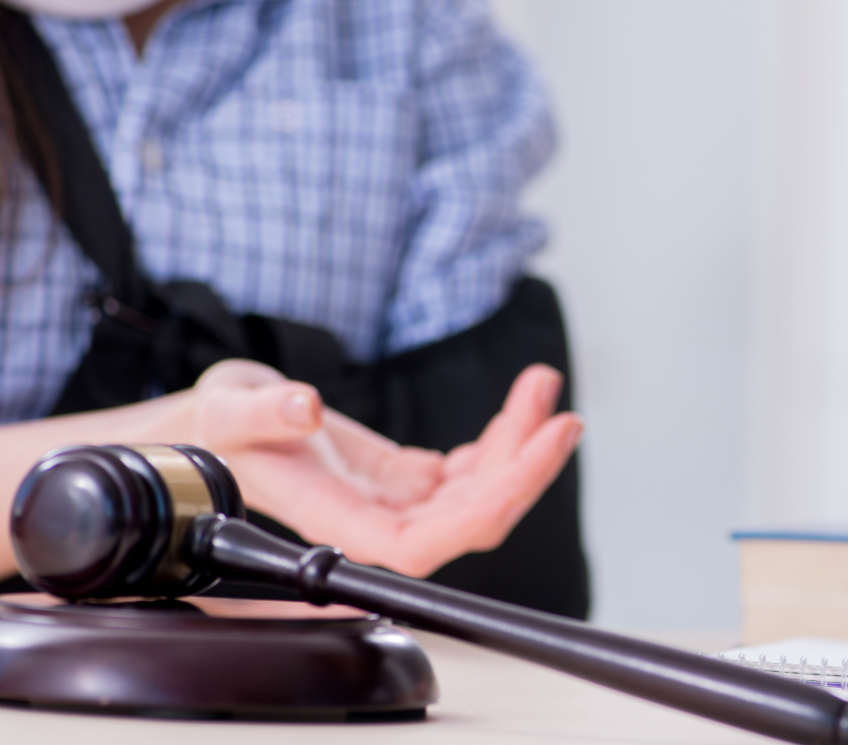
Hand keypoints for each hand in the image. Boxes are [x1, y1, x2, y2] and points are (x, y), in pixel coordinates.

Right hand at [133, 359, 581, 576]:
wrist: (206, 431)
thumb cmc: (207, 431)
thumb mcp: (226, 407)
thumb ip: (262, 412)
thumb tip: (305, 410)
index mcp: (337, 518)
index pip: (425, 542)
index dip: (487, 509)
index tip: (532, 457)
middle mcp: (373, 519)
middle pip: (469, 518)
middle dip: (523, 468)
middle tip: (561, 414)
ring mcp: (393, 501)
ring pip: (476, 491)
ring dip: (517, 443)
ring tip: (540, 386)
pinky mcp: (402, 480)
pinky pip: (465, 473)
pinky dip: (498, 441)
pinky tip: (515, 409)